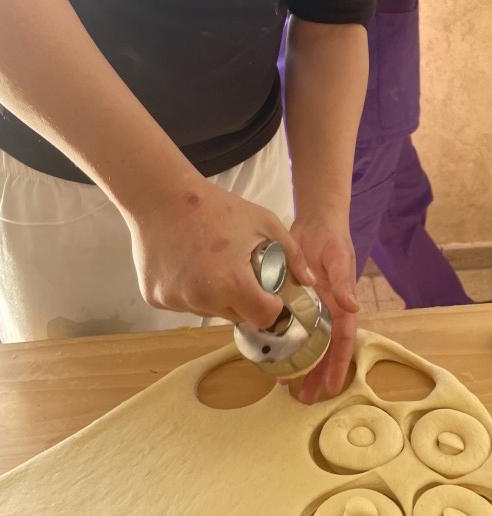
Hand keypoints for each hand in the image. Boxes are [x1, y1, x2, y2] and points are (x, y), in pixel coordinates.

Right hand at [125, 176, 314, 327]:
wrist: (161, 197)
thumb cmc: (216, 207)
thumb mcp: (264, 223)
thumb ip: (292, 255)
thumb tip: (311, 281)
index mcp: (232, 283)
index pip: (264, 318)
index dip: (273, 306)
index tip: (270, 292)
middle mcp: (202, 299)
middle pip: (237, 316)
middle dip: (245, 301)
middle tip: (241, 272)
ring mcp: (176, 301)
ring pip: (210, 311)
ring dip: (218, 297)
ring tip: (214, 264)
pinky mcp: (156, 299)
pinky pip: (185, 303)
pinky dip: (192, 292)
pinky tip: (191, 265)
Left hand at [288, 212, 359, 403]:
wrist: (315, 221)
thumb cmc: (333, 239)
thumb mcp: (338, 259)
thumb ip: (343, 282)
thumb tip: (353, 306)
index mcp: (342, 305)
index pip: (343, 342)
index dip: (338, 365)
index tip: (332, 388)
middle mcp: (327, 311)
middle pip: (323, 349)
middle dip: (316, 374)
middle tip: (305, 398)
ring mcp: (309, 307)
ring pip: (305, 342)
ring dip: (298, 363)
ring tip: (285, 385)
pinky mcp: (292, 300)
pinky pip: (287, 325)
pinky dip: (280, 341)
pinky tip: (267, 353)